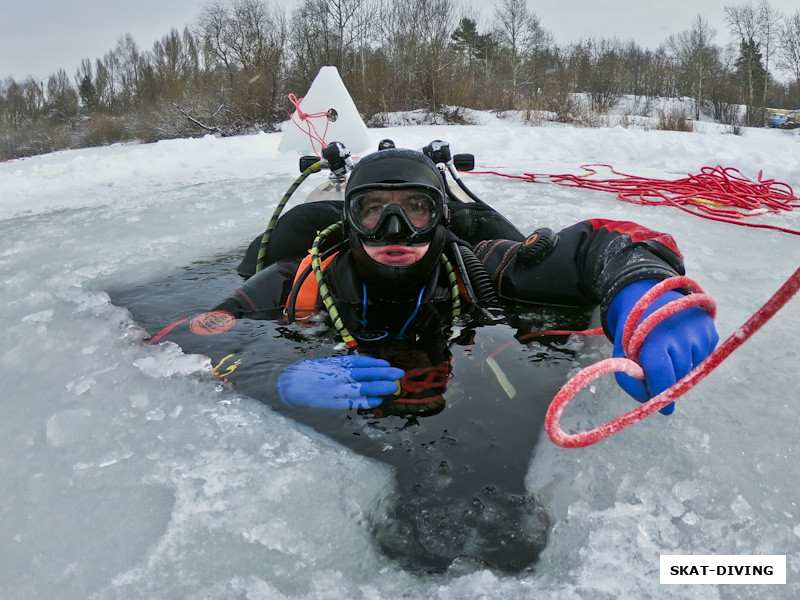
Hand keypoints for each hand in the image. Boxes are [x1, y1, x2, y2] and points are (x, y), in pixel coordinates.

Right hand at [277, 355, 404, 408]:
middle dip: (383, 374)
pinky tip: (378, 400)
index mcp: (335, 364)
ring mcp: (336, 389)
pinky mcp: (333, 402)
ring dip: (378, 387)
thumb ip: (343, 366)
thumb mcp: (326, 363)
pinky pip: (353, 402)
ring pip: (361, 388)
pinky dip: (366, 401)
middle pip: (364, 374)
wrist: (289, 384)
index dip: (374, 363)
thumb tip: (365, 366)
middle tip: (399, 373)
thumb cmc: (310, 372)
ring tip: (393, 387)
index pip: (359, 362)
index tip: (387, 365)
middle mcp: (338, 375)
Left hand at [607, 280, 718, 414]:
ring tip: (668, 354)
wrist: (648, 293)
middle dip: (669, 381)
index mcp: (655, 336)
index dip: (662, 392)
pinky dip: (691, 359)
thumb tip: (651, 401)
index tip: (664, 408)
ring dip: (680, 370)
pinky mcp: (711, 331)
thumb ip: (629, 378)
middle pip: (679, 375)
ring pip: (693, 369)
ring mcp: (699, 332)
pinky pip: (703, 358)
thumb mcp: (621, 352)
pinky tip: (680, 346)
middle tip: (658, 373)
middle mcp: (681, 333)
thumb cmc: (632, 329)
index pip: (662, 372)